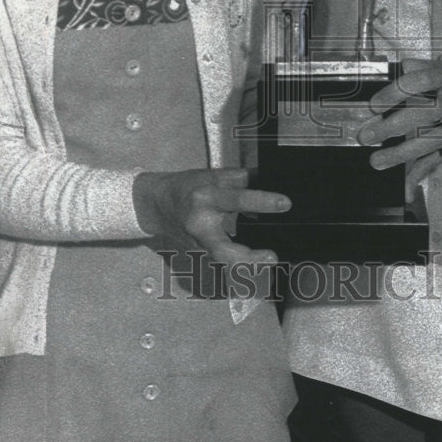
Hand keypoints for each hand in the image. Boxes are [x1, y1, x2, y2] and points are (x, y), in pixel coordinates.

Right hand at [132, 167, 289, 266]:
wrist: (156, 204)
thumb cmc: (187, 186)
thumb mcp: (212, 175)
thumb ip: (240, 179)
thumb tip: (270, 178)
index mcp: (205, 198)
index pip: (237, 199)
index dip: (262, 202)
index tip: (285, 203)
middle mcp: (200, 225)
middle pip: (223, 250)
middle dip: (249, 257)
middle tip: (272, 256)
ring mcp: (198, 244)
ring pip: (223, 262)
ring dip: (246, 266)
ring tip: (269, 260)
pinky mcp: (199, 254)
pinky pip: (222, 263)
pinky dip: (239, 266)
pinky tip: (257, 264)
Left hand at [357, 57, 441, 183]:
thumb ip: (418, 67)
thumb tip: (392, 72)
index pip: (419, 81)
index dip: (395, 93)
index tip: (374, 105)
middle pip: (422, 114)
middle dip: (391, 127)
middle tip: (366, 136)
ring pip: (429, 141)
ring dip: (400, 154)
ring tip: (377, 161)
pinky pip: (440, 158)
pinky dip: (421, 173)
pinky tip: (406, 187)